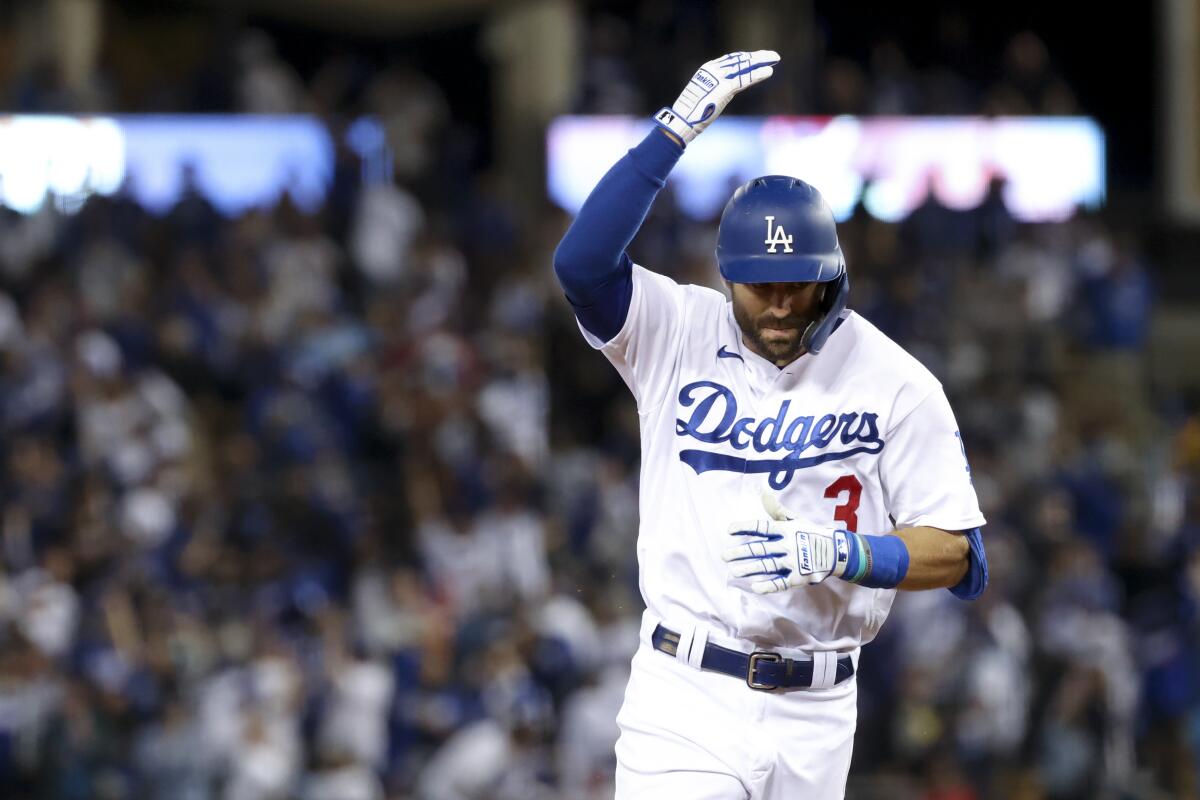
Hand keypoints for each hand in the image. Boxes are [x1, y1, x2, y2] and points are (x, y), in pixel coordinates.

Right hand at [654, 50, 779, 143]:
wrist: (684, 121)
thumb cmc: (692, 114)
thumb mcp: (705, 96)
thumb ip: (716, 90)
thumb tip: (724, 92)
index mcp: (707, 70)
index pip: (731, 59)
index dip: (747, 58)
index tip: (758, 58)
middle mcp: (713, 69)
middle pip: (740, 59)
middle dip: (758, 57)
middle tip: (773, 57)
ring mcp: (719, 77)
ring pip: (745, 66)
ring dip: (761, 61)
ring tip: (774, 59)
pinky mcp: (725, 87)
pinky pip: (745, 79)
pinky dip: (758, 75)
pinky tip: (768, 72)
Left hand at [723, 492, 850, 593]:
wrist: (836, 552)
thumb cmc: (813, 534)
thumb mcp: (796, 520)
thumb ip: (778, 510)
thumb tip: (764, 494)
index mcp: (786, 530)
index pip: (761, 528)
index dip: (745, 528)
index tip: (729, 530)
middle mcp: (787, 545)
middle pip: (760, 549)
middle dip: (740, 552)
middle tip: (724, 556)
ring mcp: (792, 562)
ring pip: (767, 565)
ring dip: (749, 568)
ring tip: (733, 571)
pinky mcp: (797, 577)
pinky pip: (780, 582)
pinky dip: (768, 585)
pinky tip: (754, 587)